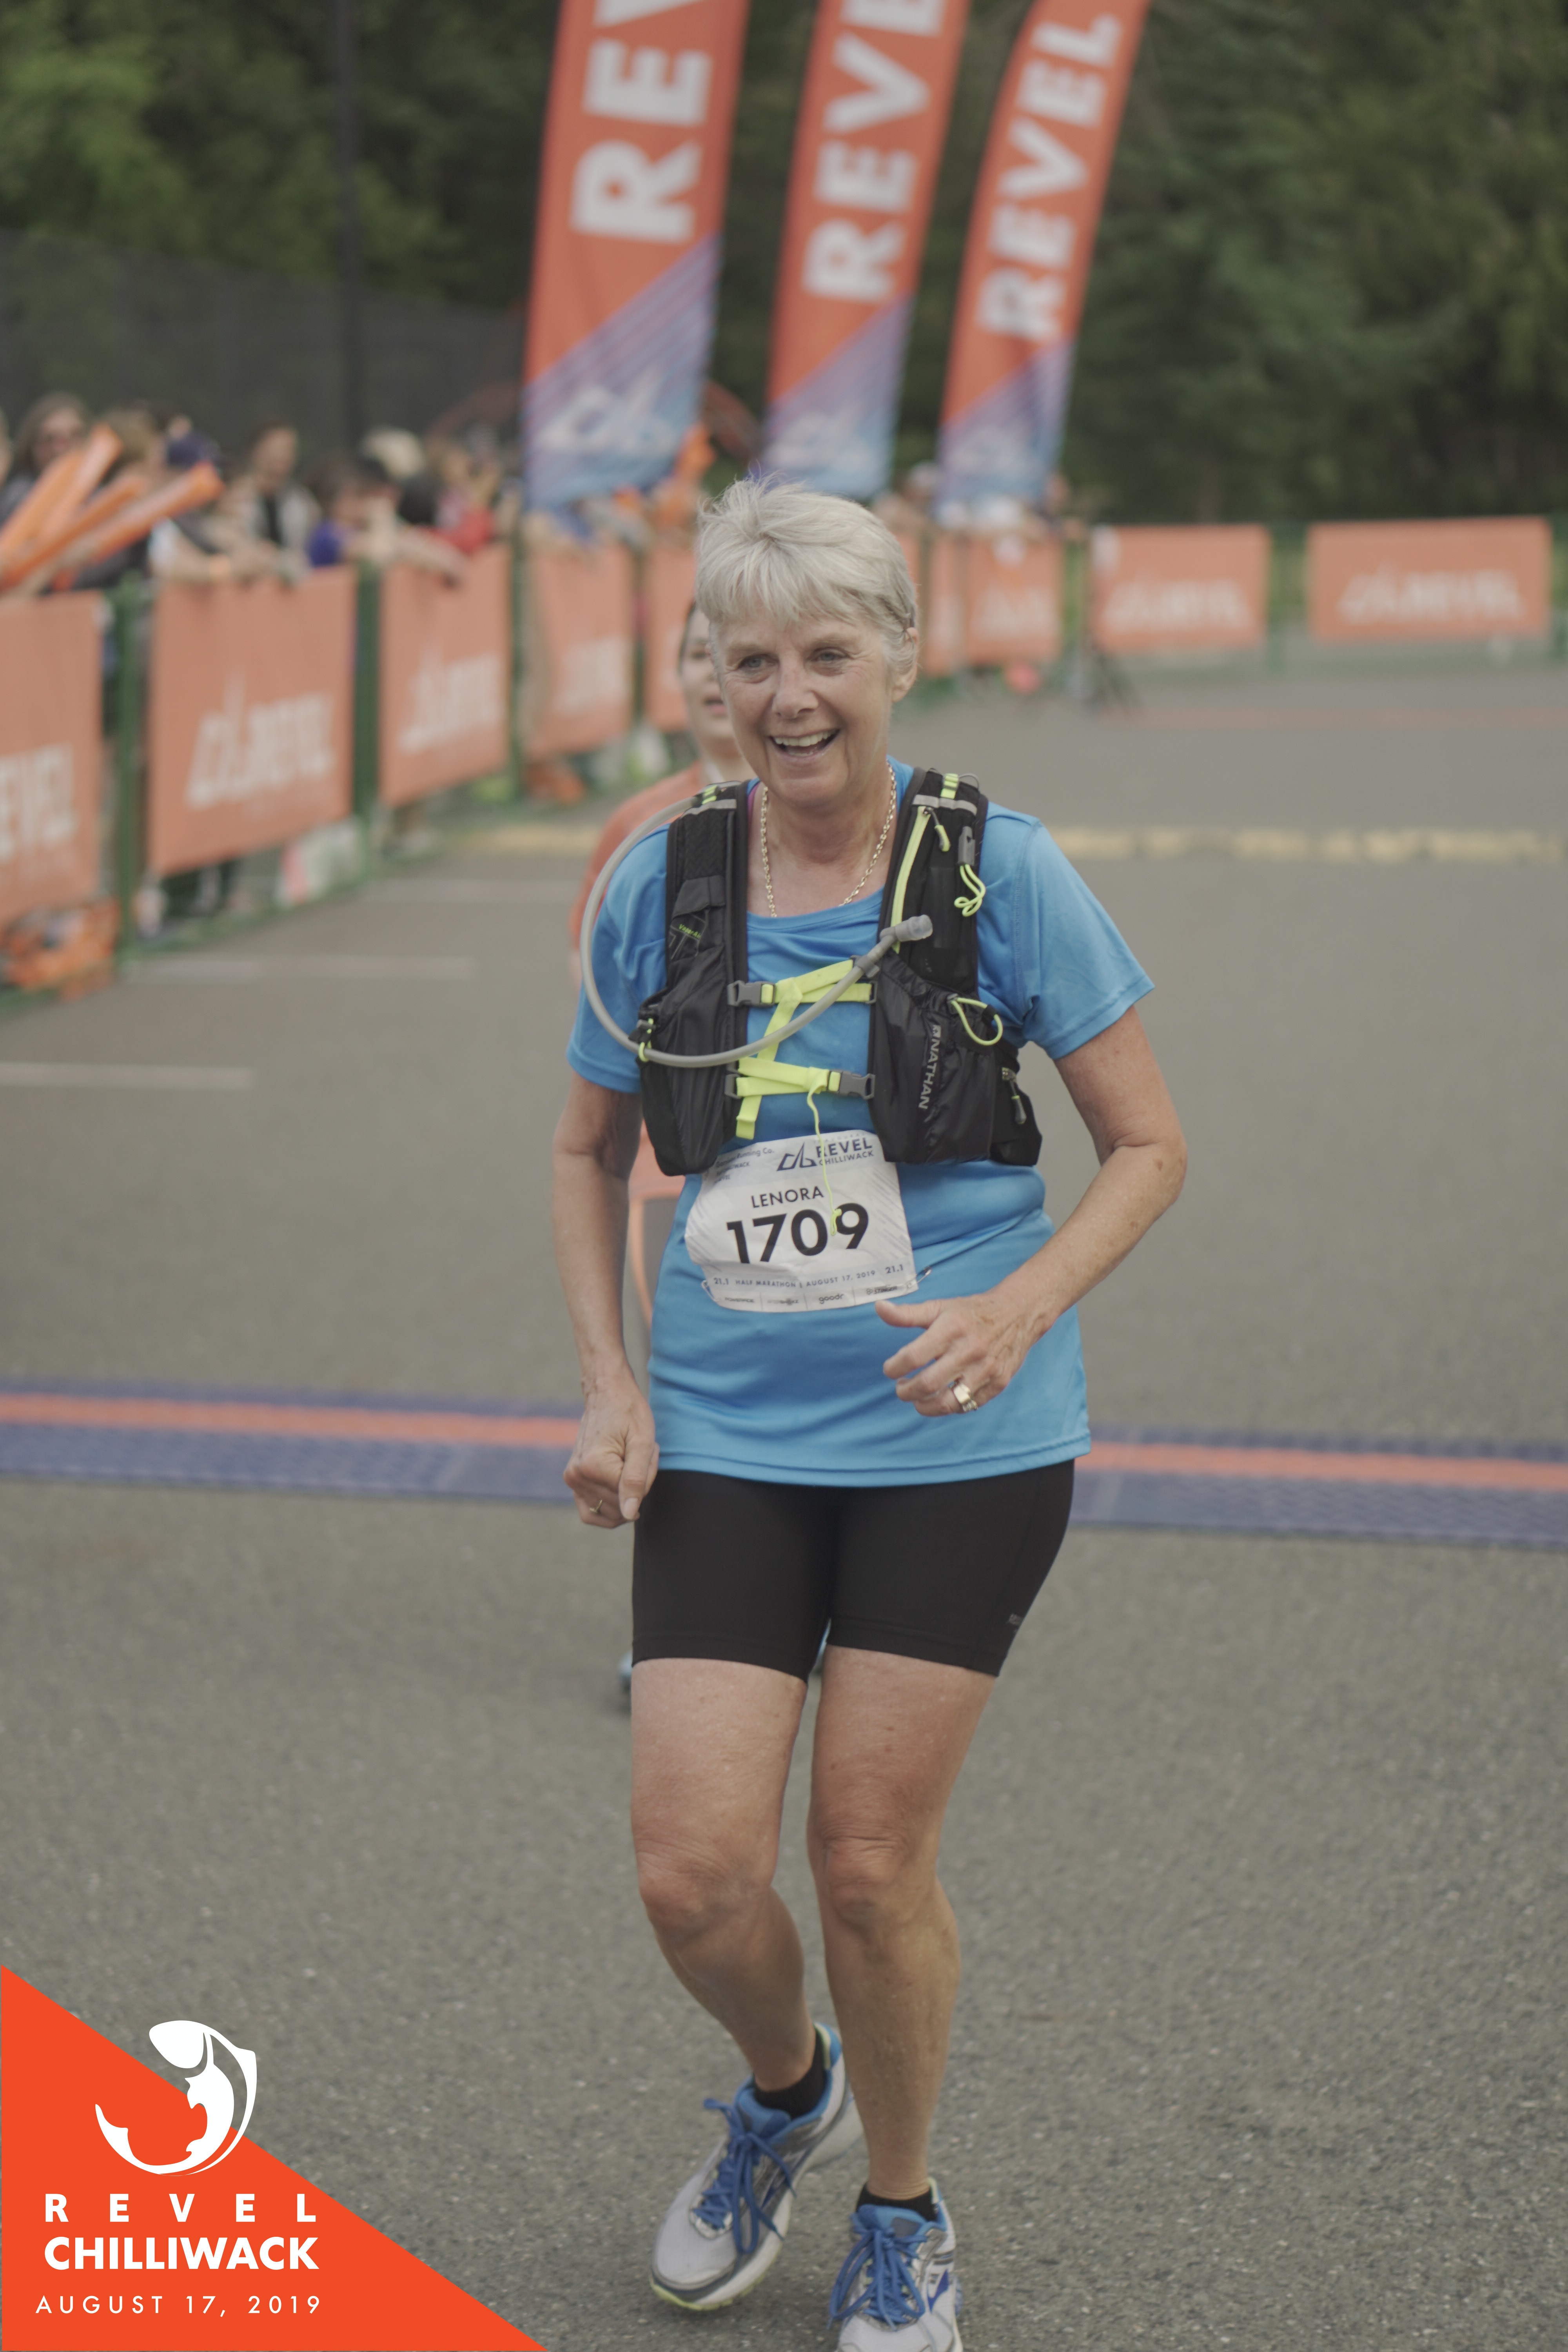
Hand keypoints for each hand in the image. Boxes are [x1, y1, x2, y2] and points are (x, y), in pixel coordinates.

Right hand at [564, 1370, 658, 1526]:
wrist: (606, 1393)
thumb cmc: (628, 1412)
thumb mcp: (642, 1442)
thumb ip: (636, 1480)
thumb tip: (629, 1514)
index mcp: (594, 1467)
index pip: (632, 1496)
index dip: (647, 1478)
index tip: (645, 1454)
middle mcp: (577, 1476)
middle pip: (620, 1506)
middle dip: (637, 1486)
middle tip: (638, 1457)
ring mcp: (572, 1479)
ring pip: (608, 1512)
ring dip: (624, 1493)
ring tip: (627, 1464)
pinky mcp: (572, 1479)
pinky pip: (589, 1511)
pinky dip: (607, 1506)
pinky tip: (617, 1486)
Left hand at [876, 1285, 1043, 1417]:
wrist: (1018, 1313)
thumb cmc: (973, 1312)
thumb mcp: (940, 1307)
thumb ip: (907, 1314)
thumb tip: (879, 1308)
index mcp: (951, 1329)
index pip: (913, 1356)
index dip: (894, 1367)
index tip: (890, 1369)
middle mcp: (969, 1351)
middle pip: (928, 1384)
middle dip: (906, 1392)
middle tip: (901, 1387)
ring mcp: (985, 1370)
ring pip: (949, 1402)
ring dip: (926, 1407)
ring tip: (918, 1399)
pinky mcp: (998, 1383)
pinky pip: (969, 1406)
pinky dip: (950, 1407)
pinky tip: (942, 1398)